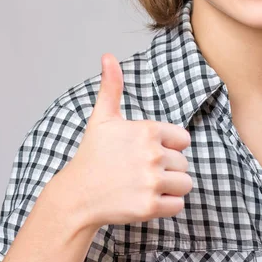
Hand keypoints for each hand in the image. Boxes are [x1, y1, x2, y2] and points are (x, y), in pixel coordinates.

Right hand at [57, 53, 192, 229]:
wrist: (77, 195)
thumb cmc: (93, 155)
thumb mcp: (102, 118)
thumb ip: (112, 86)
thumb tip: (107, 55)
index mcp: (148, 130)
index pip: (182, 139)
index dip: (168, 147)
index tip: (146, 152)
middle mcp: (153, 154)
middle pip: (184, 163)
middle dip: (167, 168)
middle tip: (140, 171)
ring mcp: (152, 181)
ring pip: (185, 183)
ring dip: (170, 187)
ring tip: (145, 185)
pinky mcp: (150, 206)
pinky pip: (178, 205)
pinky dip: (166, 205)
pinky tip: (145, 199)